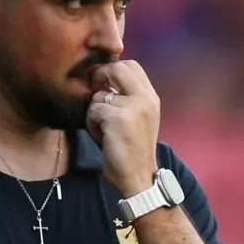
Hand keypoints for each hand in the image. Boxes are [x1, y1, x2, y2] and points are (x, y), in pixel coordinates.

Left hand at [87, 60, 159, 196]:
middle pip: (116, 69)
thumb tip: (104, 79)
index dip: (113, 70)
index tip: (105, 86)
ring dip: (95, 111)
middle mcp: (146, 98)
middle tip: (97, 97)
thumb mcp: (138, 118)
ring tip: (104, 128)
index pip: (131, 65)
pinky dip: (92, 125)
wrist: (139, 177)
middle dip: (100, 79)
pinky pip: (93, 110)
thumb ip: (128, 97)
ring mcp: (133, 107)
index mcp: (151, 97)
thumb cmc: (134, 150)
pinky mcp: (118, 118)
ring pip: (99, 95)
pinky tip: (102, 138)